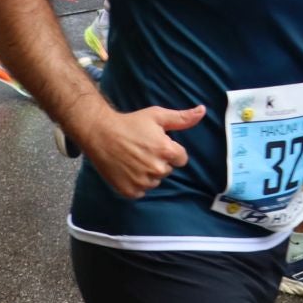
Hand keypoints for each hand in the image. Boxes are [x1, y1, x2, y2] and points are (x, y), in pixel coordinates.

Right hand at [73, 103, 204, 198]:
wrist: (100, 134)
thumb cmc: (130, 123)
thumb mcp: (157, 116)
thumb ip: (182, 118)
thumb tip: (203, 111)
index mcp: (166, 151)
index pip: (181, 158)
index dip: (171, 150)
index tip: (156, 144)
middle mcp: (156, 169)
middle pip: (168, 170)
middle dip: (159, 161)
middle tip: (142, 150)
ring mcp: (143, 182)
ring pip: (155, 181)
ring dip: (148, 173)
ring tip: (134, 159)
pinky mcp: (130, 191)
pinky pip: (141, 191)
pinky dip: (136, 183)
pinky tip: (127, 170)